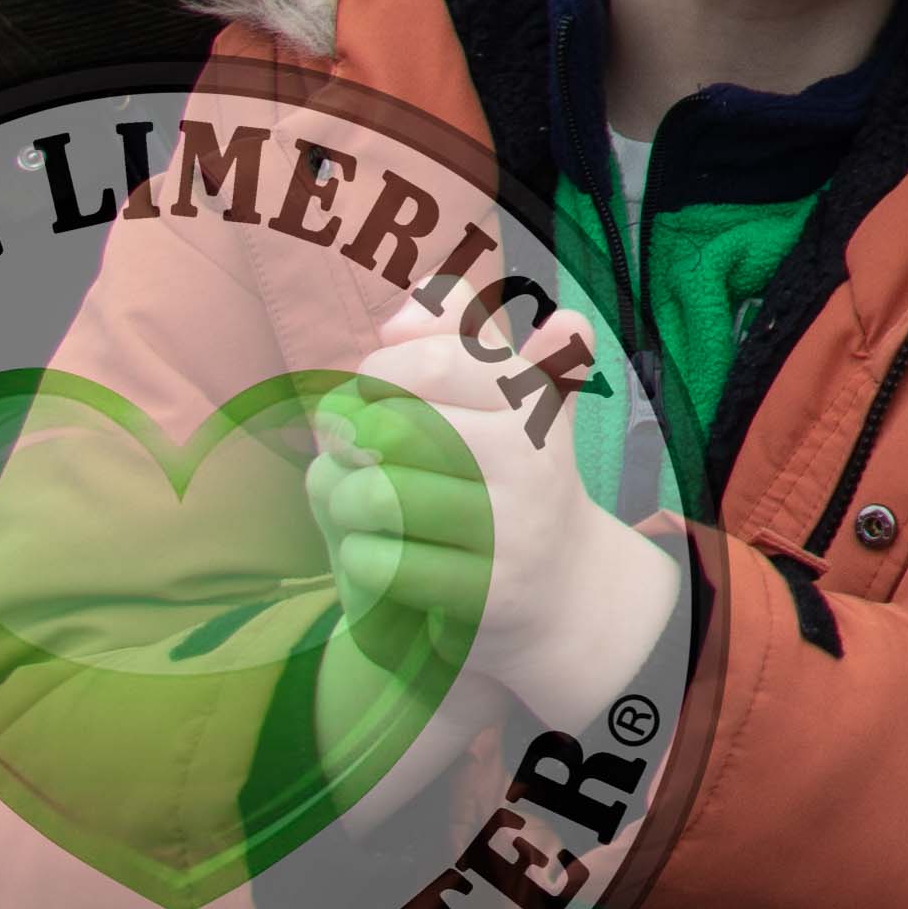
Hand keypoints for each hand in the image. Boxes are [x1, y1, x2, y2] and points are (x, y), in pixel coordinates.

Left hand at [303, 304, 683, 764]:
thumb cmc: (512, 477)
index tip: (367, 389)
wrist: (564, 589)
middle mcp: (530, 460)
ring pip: (378, 497)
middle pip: (395, 428)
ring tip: (354, 501)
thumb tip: (401, 315)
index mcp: (532, 401)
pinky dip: (359, 557)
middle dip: (348, 436)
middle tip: (342, 446)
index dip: (382, 371)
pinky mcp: (482, 593)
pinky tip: (375, 553)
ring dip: (345, 500)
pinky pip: (380, 562)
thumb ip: (457, 335)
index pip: (439, 362)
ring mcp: (510, 529)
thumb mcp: (507, 395)